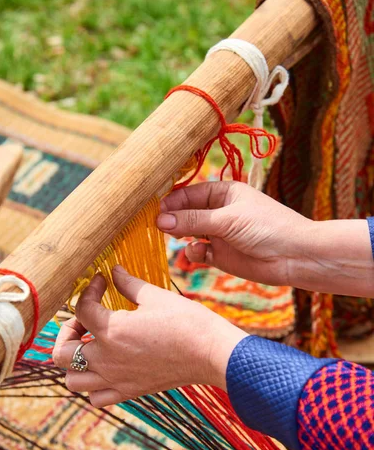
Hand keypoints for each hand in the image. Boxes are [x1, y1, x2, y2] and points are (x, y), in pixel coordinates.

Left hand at [53, 267, 246, 407]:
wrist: (211, 353)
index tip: (103, 282)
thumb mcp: (155, 296)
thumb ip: (128, 283)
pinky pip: (96, 397)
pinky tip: (105, 368)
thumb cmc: (187, 322)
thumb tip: (114, 270)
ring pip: (73, 380)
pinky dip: (93, 385)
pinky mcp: (129, 391)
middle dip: (67, 332)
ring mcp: (116, 379)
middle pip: (61, 352)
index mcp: (111, 330)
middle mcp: (107, 359)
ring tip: (90, 346)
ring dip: (74, 362)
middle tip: (84, 320)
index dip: (89, 290)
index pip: (81, 308)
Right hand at [158, 181, 310, 286]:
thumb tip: (160, 219)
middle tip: (157, 225)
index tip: (154, 208)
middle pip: (186, 213)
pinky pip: (199, 252)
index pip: (189, 192)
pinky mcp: (221, 256)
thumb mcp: (228, 219)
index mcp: (224, 192)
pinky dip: (194, 252)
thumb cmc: (267, 227)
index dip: (172, 200)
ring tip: (175, 237)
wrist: (295, 256)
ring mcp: (219, 234)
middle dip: (172, 219)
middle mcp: (219, 212)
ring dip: (181, 235)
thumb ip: (193, 220)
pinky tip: (198, 252)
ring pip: (189, 233)